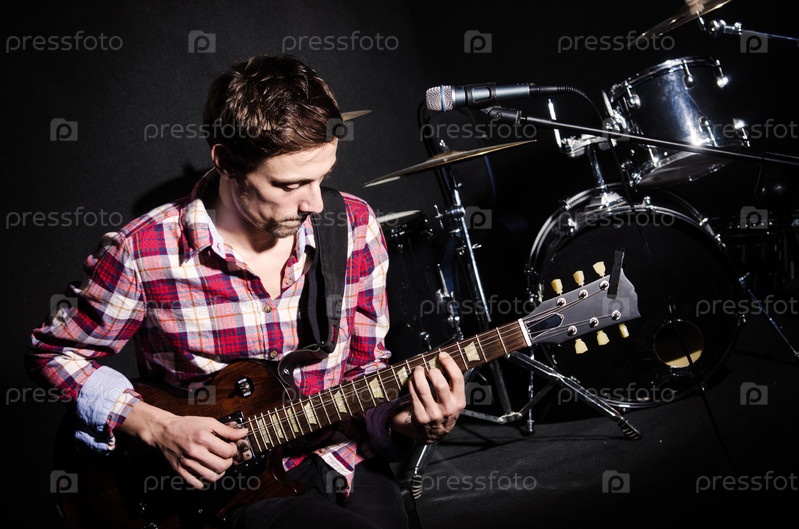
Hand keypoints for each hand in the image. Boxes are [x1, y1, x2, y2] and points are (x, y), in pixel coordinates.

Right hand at [119, 402, 248, 488]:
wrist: (164, 431)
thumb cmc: (186, 425)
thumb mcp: (208, 422)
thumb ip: (227, 430)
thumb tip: (244, 432)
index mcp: (203, 438)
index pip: (227, 452)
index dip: (233, 450)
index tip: (230, 446)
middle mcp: (195, 452)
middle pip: (222, 466)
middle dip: (229, 462)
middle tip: (226, 456)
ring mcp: (187, 463)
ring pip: (211, 477)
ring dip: (219, 472)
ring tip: (218, 464)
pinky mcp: (180, 471)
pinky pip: (197, 484)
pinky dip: (205, 481)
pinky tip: (206, 471)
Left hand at [404, 351, 465, 443]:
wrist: (435, 433)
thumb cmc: (445, 410)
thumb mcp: (455, 400)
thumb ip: (453, 384)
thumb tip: (443, 359)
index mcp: (459, 401)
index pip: (457, 378)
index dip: (449, 364)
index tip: (442, 355)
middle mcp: (447, 408)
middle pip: (440, 384)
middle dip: (432, 371)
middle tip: (429, 368)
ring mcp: (433, 413)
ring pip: (423, 388)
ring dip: (419, 375)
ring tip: (418, 370)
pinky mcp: (420, 415)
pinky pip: (413, 394)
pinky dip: (412, 383)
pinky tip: (413, 380)